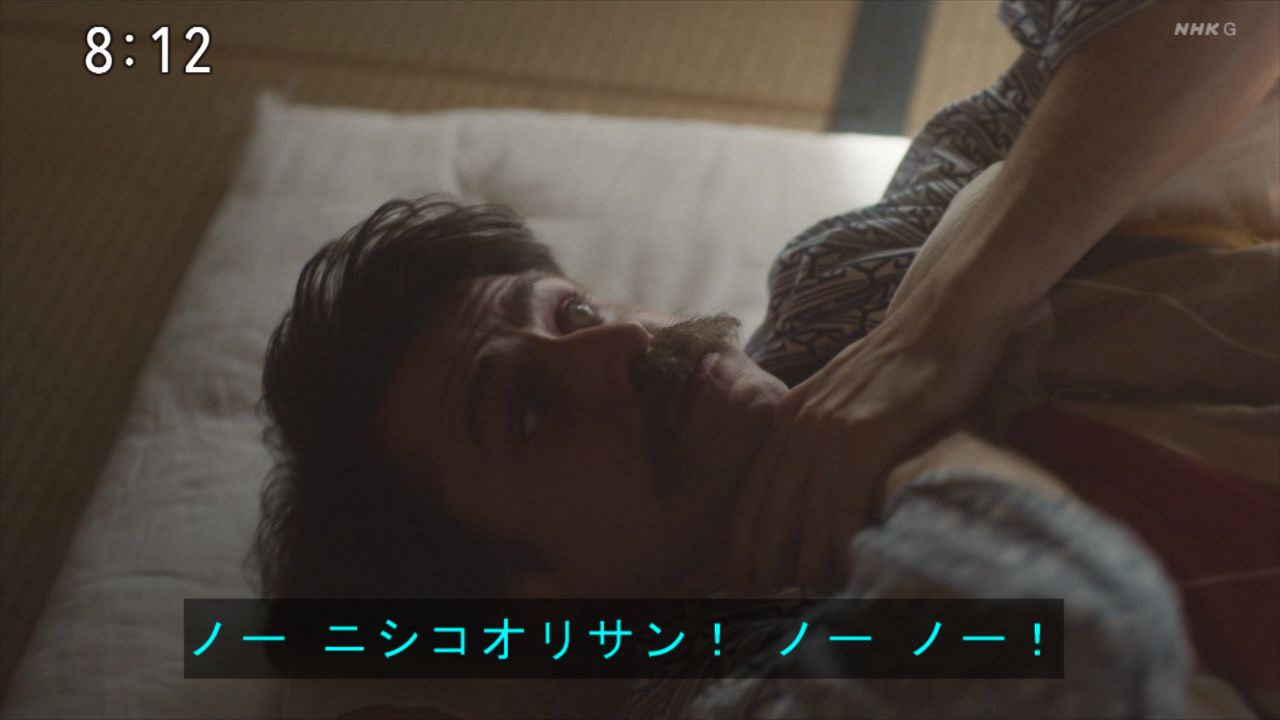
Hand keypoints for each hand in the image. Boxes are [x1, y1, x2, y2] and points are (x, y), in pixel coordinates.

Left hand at [727, 308, 1009, 595]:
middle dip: (759, 561)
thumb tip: (818, 493)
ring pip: (802, 512)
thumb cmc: (904, 368)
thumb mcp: (847, 401)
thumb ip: (825, 439)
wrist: (943, 317)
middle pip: (766, 507)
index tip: (738, 583)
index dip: (741, 542)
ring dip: (805, 561)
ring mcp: (830, 424)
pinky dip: (838, 540)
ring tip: (814, 594)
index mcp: (788, 417)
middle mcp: (799, 421)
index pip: (751, 492)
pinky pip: (841, 499)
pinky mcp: (867, 429)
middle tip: (762, 601)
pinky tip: (846, 565)